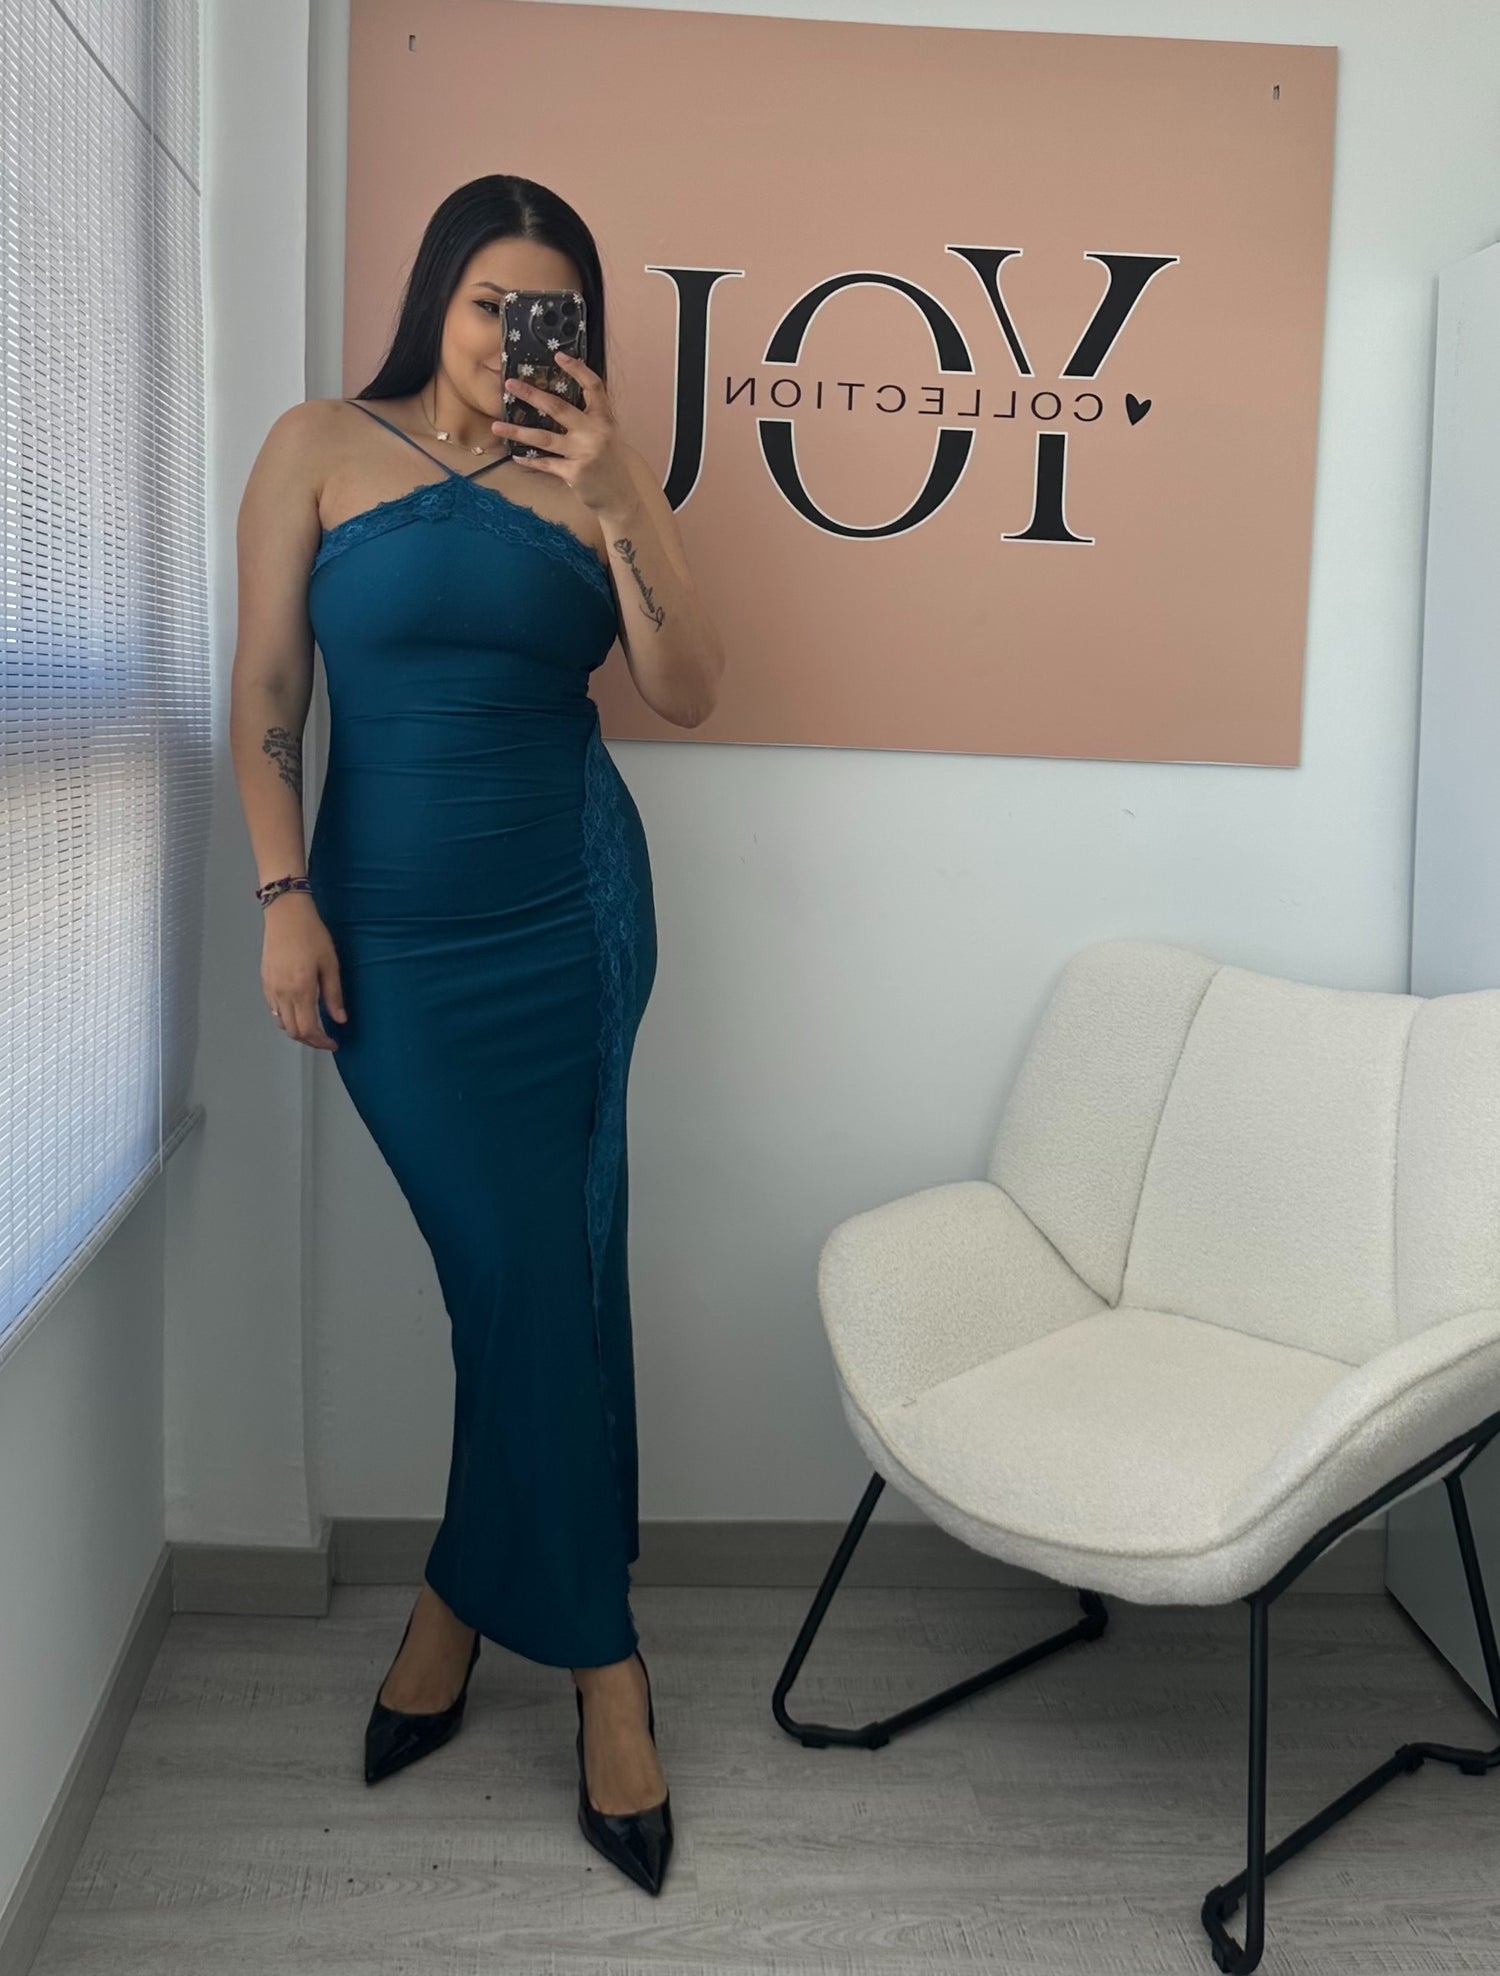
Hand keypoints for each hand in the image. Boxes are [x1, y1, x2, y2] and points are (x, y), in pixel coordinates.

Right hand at [261, 892, 345, 1050]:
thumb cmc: (312, 936)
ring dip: (297, 1029)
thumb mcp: (330, 964)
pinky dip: (286, 1017)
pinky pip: (274, 1009)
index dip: (321, 1042)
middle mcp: (282, 994)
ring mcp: (271, 988)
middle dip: (310, 1040)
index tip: (333, 1043)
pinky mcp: (264, 981)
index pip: (308, 1029)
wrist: (286, 914)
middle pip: (293, 1031)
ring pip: (281, 1022)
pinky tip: (298, 1009)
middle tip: (326, 1038)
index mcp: (301, 990)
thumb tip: (340, 1020)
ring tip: (314, 1025)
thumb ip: (333, 995)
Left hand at [492, 352, 637, 516]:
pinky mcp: (574, 472)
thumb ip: (587, 417)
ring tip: (496, 425)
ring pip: (544, 438)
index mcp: (604, 418)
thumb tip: (554, 399)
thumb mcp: (605, 433)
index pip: (593, 386)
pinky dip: (529, 460)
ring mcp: (584, 452)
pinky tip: (515, 454)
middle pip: (559, 408)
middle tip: (510, 383)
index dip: (577, 369)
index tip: (558, 356)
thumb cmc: (608, 461)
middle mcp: (595, 432)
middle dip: (532, 394)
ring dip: (517, 431)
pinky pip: (546, 463)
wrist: (619, 495)